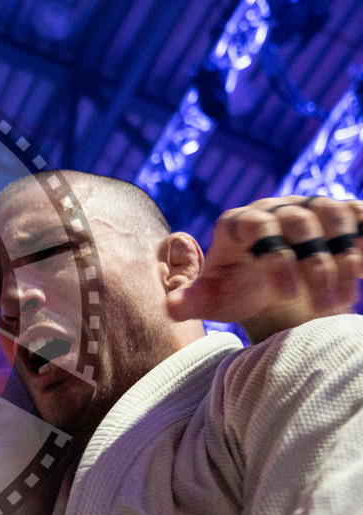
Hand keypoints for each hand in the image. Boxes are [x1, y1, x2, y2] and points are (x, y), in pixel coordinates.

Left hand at [167, 195, 362, 342]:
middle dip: (314, 264)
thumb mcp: (215, 299)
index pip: (256, 226)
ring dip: (344, 256)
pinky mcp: (342, 213)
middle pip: (299, 222)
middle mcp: (275, 207)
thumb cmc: (239, 289)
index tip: (286, 294)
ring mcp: (310, 206)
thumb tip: (170, 308)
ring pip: (334, 214)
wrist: (272, 285)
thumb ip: (191, 300)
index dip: (274, 257)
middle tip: (324, 305)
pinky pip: (360, 215)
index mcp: (240, 222)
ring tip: (343, 300)